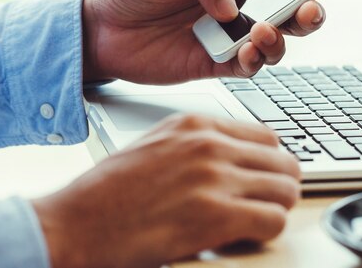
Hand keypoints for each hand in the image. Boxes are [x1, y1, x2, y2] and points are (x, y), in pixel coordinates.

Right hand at [32, 114, 300, 267]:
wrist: (76, 223)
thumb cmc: (108, 190)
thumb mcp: (156, 144)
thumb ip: (197, 143)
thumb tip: (235, 156)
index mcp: (195, 124)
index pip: (266, 136)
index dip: (268, 162)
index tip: (262, 178)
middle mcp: (210, 145)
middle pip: (283, 161)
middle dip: (278, 185)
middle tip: (263, 203)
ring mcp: (214, 178)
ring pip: (285, 190)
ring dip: (276, 209)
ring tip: (253, 222)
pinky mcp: (216, 216)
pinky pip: (273, 220)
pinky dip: (265, 232)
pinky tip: (243, 236)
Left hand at [82, 0, 325, 83]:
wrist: (99, 28)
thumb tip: (232, 5)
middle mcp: (237, 11)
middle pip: (287, 15)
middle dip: (306, 15)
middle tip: (307, 12)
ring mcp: (227, 39)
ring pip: (273, 45)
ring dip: (277, 41)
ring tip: (261, 31)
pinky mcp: (213, 65)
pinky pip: (246, 68)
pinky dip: (254, 62)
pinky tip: (247, 52)